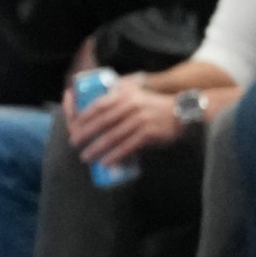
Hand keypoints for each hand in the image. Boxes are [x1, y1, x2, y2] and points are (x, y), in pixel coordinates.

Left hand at [63, 79, 182, 167]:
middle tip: (74, 143)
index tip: (73, 125)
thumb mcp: (135, 94)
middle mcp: (130, 106)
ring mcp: (139, 120)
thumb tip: (92, 107)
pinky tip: (106, 162)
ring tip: (86, 156)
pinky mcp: (148, 134)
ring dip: (97, 148)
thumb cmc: (153, 105)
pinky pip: (127, 147)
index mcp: (124, 96)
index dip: (83, 116)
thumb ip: (117, 97)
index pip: (98, 105)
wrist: (181, 113)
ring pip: (112, 137)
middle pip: (101, 122)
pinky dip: (115, 156)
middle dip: (85, 134)